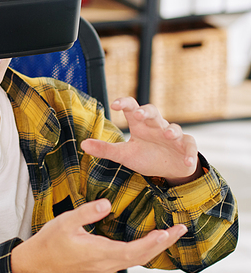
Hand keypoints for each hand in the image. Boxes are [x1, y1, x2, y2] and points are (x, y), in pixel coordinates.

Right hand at [11, 198, 186, 272]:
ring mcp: (105, 267)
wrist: (38, 263)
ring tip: (170, 234)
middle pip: (142, 257)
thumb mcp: (66, 221)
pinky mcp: (103, 265)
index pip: (133, 251)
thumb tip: (107, 203)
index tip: (167, 232)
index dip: (152, 243)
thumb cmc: (50, 242)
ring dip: (155, 247)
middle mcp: (106, 264)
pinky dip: (144, 250)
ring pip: (138, 260)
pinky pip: (130, 259)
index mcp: (99, 253)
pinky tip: (149, 241)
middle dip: (163, 244)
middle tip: (180, 230)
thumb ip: (87, 212)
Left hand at [81, 97, 200, 182]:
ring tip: (167, 135)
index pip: (132, 108)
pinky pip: (190, 146)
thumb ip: (105, 149)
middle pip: (153, 112)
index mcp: (140, 125)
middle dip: (147, 112)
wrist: (169, 169)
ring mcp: (173, 136)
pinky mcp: (186, 147)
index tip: (114, 104)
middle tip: (139, 114)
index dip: (125, 103)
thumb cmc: (146, 156)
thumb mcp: (124, 154)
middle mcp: (156, 126)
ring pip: (173, 127)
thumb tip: (82, 144)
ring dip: (171, 130)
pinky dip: (190, 152)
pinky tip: (187, 159)